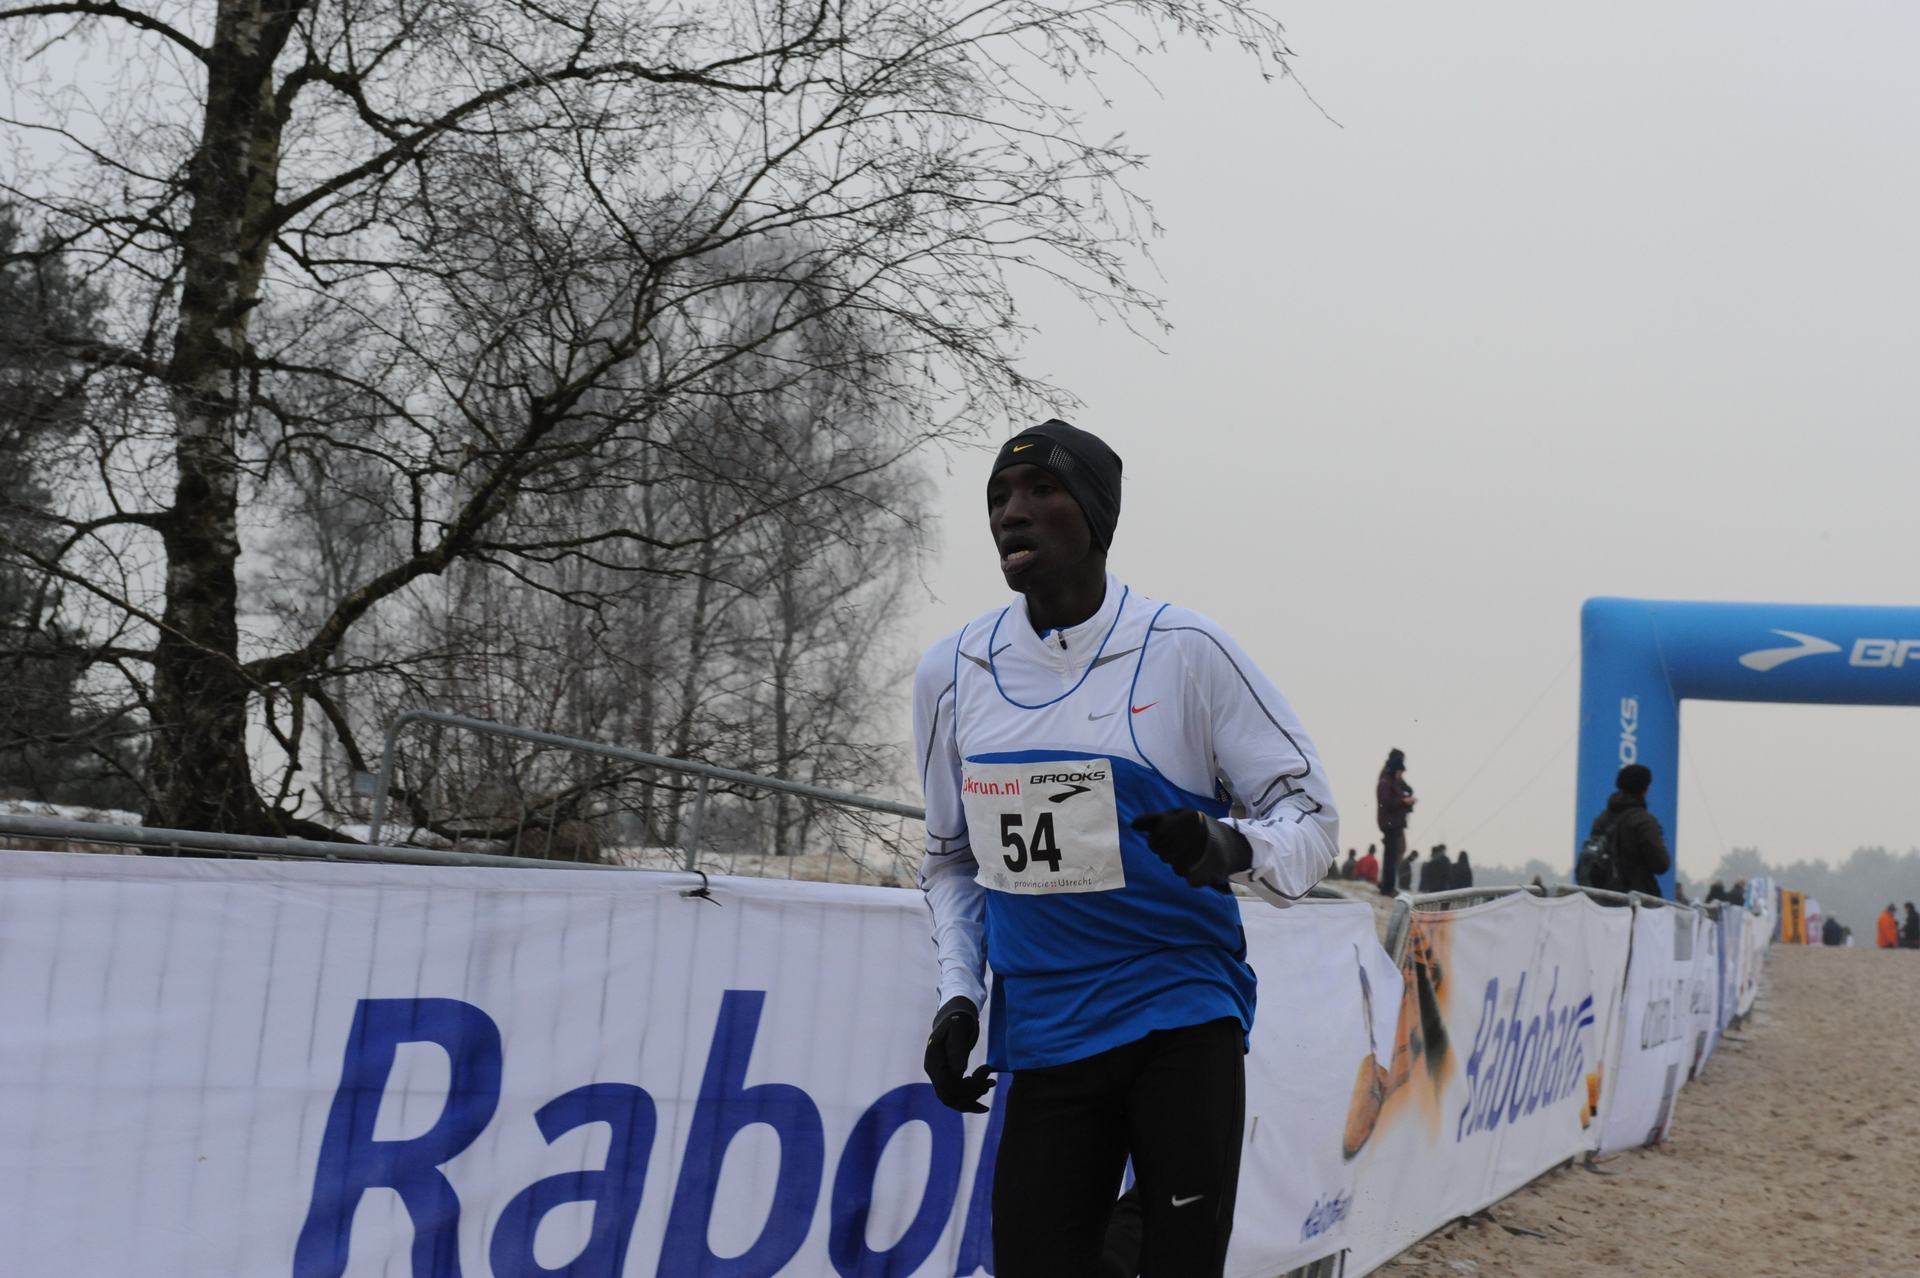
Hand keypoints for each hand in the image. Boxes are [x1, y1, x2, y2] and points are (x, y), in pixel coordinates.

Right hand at [925, 996, 993, 1112]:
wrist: (955, 1017)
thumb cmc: (958, 1020)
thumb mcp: (960, 1030)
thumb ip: (957, 1050)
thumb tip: (958, 1072)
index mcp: (933, 1059)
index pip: (945, 1086)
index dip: (965, 1090)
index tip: (986, 1081)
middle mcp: (933, 1070)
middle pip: (950, 1095)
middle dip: (972, 1093)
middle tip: (992, 1082)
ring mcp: (939, 1074)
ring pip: (954, 1097)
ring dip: (974, 1094)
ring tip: (991, 1081)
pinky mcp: (947, 1076)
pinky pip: (957, 1093)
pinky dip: (972, 1093)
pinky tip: (985, 1085)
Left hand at [1130, 808, 1253, 887]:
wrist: (1232, 843)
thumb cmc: (1198, 827)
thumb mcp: (1177, 815)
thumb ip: (1154, 820)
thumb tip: (1133, 825)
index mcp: (1186, 819)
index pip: (1154, 841)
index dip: (1157, 842)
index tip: (1168, 839)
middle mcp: (1195, 836)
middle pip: (1163, 855)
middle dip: (1168, 852)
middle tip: (1182, 847)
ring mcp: (1202, 856)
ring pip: (1175, 868)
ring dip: (1180, 863)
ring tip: (1193, 854)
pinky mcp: (1208, 871)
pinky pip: (1188, 878)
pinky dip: (1191, 873)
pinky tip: (1199, 864)